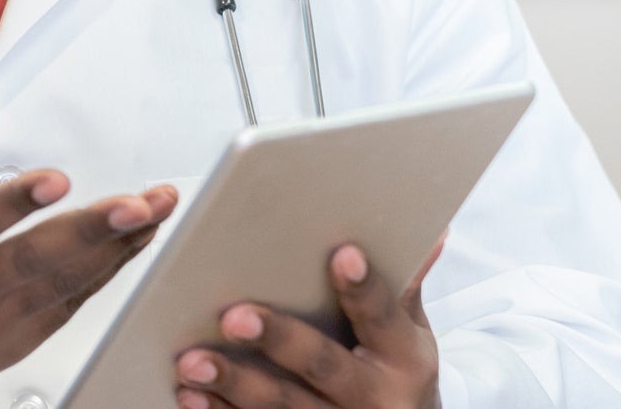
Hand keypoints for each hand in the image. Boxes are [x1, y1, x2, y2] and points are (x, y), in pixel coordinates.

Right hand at [0, 102, 176, 408]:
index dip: (16, 204)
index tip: (56, 179)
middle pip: (36, 260)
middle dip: (95, 229)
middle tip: (139, 201)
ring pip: (63, 284)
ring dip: (115, 247)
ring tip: (154, 211)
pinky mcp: (12, 344)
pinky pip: (68, 306)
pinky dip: (104, 274)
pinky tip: (134, 244)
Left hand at [173, 237, 445, 408]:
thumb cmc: (398, 371)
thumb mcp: (411, 333)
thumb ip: (405, 286)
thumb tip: (429, 229)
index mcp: (404, 357)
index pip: (383, 317)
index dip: (363, 288)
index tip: (342, 254)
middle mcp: (373, 398)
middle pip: (323, 365)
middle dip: (278, 340)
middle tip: (233, 316)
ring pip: (284, 407)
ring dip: (235, 384)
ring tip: (193, 362)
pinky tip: (191, 397)